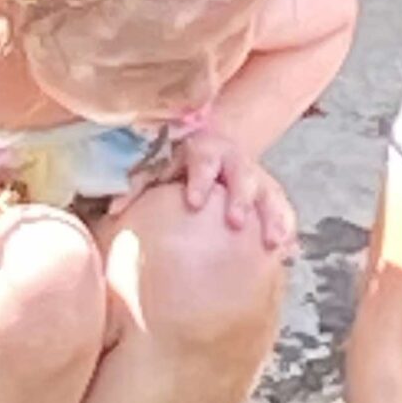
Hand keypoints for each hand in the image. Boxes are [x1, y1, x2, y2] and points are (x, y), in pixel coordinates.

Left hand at [127, 132, 294, 254]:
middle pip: (243, 174)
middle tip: (236, 223)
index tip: (195, 202)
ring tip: (273, 243)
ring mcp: (257, 178)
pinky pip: (285, 211)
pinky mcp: (271, 195)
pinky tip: (289, 251)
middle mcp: (234, 162)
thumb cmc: (177, 169)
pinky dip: (287, 229)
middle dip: (241, 198)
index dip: (201, 179)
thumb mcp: (158, 170)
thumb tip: (112, 211)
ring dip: (272, 217)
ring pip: (270, 193)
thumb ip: (137, 186)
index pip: (203, 160)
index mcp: (204, 151)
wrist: (213, 153)